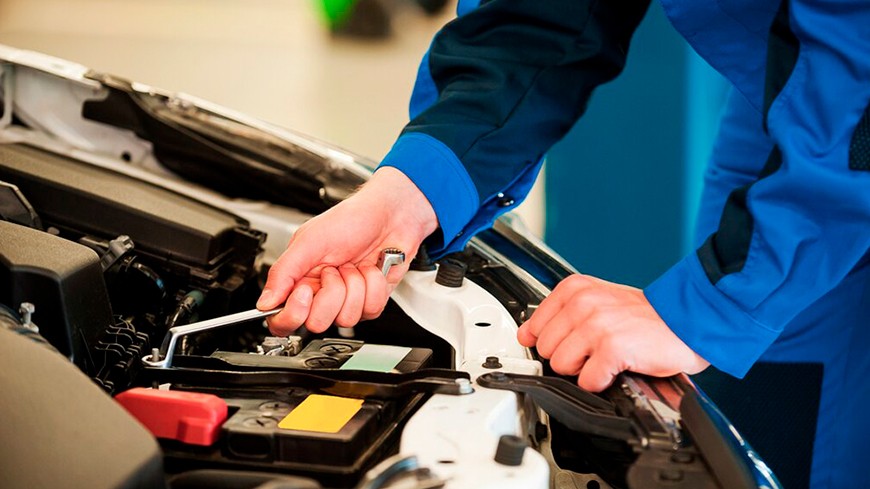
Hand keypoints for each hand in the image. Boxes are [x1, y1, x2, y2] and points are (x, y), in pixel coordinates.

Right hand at [257, 167, 437, 334]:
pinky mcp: (370, 301)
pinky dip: (374, 285)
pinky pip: (370, 310)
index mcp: (299, 280)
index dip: (292, 314)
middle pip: (316, 322)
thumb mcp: (309, 241)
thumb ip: (283, 272)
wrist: (389, 215)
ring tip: (354, 265)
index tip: (305, 291)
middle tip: (335, 269)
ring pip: (346, 318)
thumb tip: (264, 302)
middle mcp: (321, 294)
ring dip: (355, 286)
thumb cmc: (350, 220)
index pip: (283, 319)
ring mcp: (347, 300)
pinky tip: (371, 269)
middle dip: (331, 293)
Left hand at [517, 274, 708, 391]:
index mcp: (575, 289)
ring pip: (561, 365)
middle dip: (568, 357)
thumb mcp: (597, 301)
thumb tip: (527, 334)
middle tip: (595, 349)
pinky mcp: (611, 347)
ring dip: (584, 370)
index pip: (534, 327)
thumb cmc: (645, 315)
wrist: (687, 321)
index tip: (568, 343)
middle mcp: (582, 303)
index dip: (551, 342)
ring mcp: (596, 324)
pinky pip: (586, 381)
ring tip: (606, 357)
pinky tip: (616, 367)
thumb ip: (561, 314)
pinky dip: (601, 381)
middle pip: (546, 349)